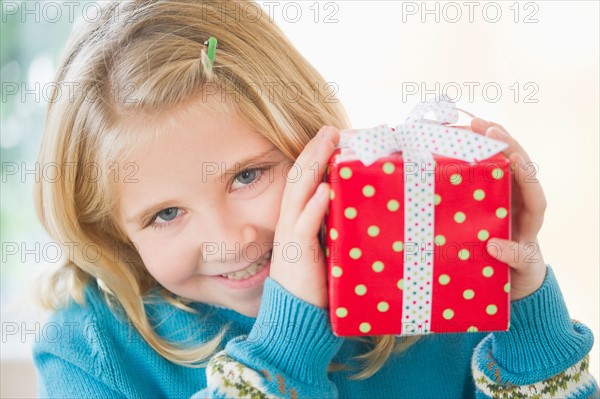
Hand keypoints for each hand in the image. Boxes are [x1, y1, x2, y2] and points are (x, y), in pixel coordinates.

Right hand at [270, 126, 339, 308]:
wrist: (297, 316)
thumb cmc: (317, 283)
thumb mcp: (327, 248)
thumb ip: (335, 227)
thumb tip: (355, 209)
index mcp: (296, 221)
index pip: (303, 182)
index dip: (315, 157)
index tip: (332, 137)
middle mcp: (290, 223)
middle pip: (299, 179)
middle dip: (314, 152)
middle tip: (331, 129)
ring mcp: (291, 237)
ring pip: (299, 194)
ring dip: (313, 166)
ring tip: (327, 143)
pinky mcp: (297, 254)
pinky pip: (304, 227)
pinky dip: (313, 207)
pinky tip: (324, 190)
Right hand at [471, 118, 546, 300]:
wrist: (513, 272)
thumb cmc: (519, 269)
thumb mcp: (520, 267)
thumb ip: (513, 257)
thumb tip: (494, 247)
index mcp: (532, 216)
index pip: (534, 191)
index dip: (526, 174)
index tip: (513, 159)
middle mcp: (520, 198)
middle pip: (519, 165)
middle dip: (505, 145)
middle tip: (484, 128)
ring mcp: (505, 192)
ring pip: (503, 160)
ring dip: (488, 141)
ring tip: (470, 124)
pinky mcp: (488, 192)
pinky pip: (485, 167)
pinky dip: (473, 153)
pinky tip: (456, 141)